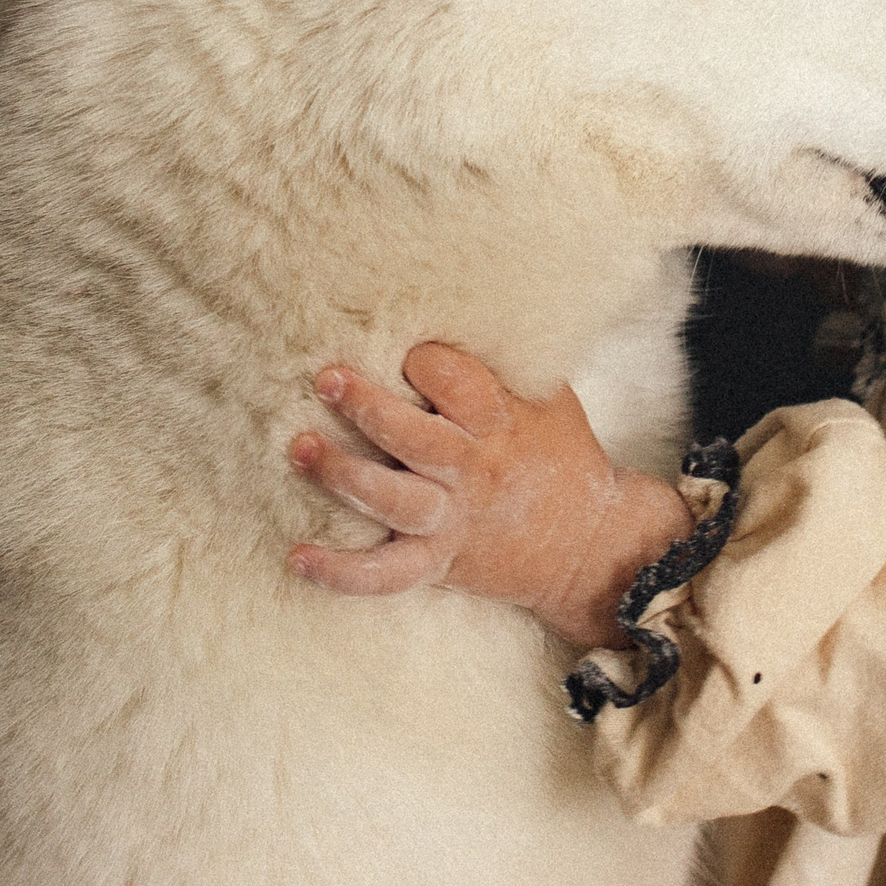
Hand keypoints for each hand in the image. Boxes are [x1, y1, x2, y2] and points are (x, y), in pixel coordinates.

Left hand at [286, 342, 693, 647]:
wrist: (589, 544)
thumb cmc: (562, 457)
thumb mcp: (549, 401)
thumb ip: (503, 367)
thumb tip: (454, 311)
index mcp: (502, 424)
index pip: (457, 381)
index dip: (424, 361)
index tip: (405, 352)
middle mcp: (473, 470)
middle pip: (414, 437)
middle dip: (367, 406)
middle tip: (326, 379)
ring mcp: (451, 518)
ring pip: (390, 499)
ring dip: (341, 474)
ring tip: (299, 448)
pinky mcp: (437, 561)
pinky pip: (384, 574)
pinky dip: (340, 572)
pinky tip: (297, 557)